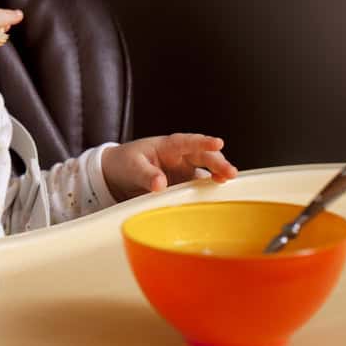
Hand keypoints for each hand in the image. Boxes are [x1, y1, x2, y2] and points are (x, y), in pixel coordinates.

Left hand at [101, 134, 237, 200]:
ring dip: (217, 180)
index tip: (217, 143)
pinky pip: (197, 191)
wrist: (115, 176)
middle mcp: (180, 158)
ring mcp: (183, 174)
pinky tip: (215, 203)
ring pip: (205, 175)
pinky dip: (207, 196)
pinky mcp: (182, 189)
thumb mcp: (131, 166)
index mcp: (167, 146)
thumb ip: (145, 174)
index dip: (203, 142)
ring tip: (227, 188)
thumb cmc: (124, 163)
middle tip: (230, 173)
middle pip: (204, 158)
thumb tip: (160, 184)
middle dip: (218, 163)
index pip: (188, 142)